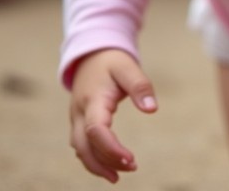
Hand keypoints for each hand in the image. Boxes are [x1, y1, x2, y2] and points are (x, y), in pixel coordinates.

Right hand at [70, 49, 157, 182]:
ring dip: (98, 164)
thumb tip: (151, 109)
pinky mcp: (78, 122)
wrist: (91, 55)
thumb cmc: (112, 61)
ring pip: (80, 149)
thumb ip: (140, 86)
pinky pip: (81, 146)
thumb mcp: (128, 67)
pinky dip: (93, 159)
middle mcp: (79, 112)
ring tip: (120, 174)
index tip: (130, 159)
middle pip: (85, 146)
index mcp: (93, 99)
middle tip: (132, 168)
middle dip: (105, 162)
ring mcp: (76, 118)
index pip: (95, 130)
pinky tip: (109, 166)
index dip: (110, 148)